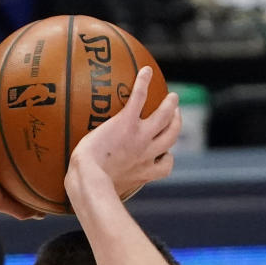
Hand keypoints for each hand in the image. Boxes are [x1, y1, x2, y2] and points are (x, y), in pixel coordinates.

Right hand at [0, 74, 43, 220]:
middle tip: (37, 89)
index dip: (22, 129)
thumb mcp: (1, 198)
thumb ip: (21, 206)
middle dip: (16, 102)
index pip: (7, 138)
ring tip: (22, 67)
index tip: (40, 120)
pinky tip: (3, 59)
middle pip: (0, 114)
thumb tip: (43, 215)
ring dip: (1, 82)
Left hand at [66, 67, 180, 200]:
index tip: (164, 153)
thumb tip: (95, 193)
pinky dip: (144, 83)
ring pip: (165, 116)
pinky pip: (139, 98)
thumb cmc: (90, 189)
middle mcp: (148, 153)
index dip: (167, 157)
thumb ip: (109, 188)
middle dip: (176, 124)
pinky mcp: (127, 123)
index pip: (166, 165)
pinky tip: (146, 71)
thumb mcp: (107, 192)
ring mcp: (140, 136)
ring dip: (170, 105)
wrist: (88, 179)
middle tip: (174, 114)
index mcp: (144, 172)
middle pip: (172, 135)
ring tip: (171, 97)